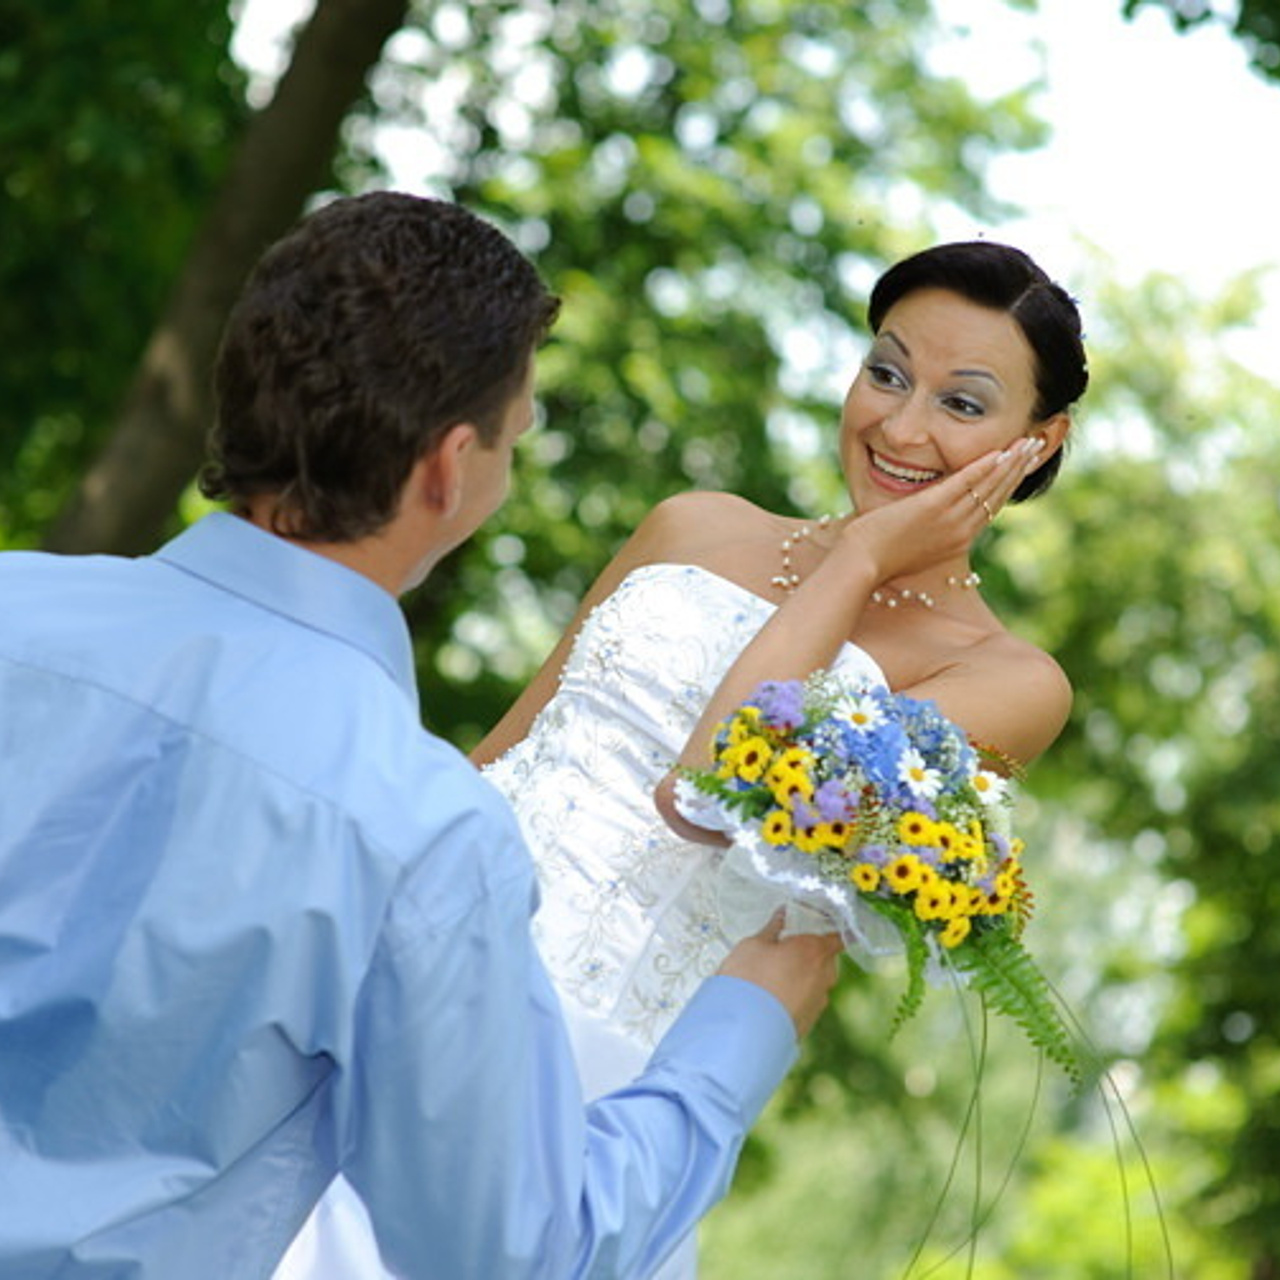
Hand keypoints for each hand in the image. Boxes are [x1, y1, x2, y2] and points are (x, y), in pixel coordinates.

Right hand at [717, 911, 842, 1037]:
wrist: (745, 1030)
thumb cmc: (750, 980)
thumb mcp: (753, 945)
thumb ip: (772, 929)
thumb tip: (782, 916)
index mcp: (814, 950)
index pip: (840, 936)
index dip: (832, 929)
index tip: (819, 926)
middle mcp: (824, 976)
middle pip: (826, 959)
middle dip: (811, 953)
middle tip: (787, 949)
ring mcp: (819, 1001)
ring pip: (817, 981)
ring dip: (804, 976)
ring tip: (776, 976)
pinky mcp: (809, 1021)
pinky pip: (807, 1000)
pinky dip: (796, 996)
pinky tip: (774, 997)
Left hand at [843, 437, 1044, 583]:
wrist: (860, 563)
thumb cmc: (878, 553)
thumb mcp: (915, 541)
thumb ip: (930, 526)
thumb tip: (933, 509)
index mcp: (958, 541)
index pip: (992, 507)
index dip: (1010, 484)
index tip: (1023, 466)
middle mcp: (960, 531)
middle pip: (999, 495)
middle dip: (1020, 468)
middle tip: (1037, 446)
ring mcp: (948, 520)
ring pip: (989, 487)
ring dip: (1011, 462)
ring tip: (1029, 443)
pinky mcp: (931, 508)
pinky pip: (965, 483)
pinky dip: (984, 467)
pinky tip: (1000, 452)